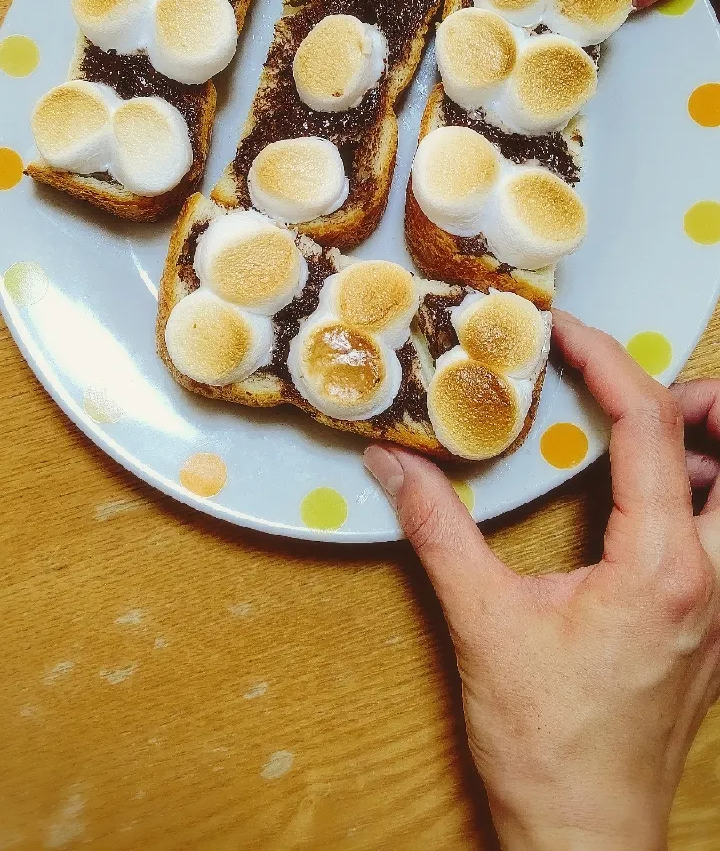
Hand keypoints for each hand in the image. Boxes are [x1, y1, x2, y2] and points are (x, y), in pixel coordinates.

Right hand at [364, 311, 719, 850]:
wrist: (589, 839)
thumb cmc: (549, 745)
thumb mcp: (483, 625)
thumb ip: (439, 531)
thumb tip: (393, 467)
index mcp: (662, 568)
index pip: (652, 426)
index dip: (608, 361)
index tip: (565, 333)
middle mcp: (711, 581)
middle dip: (706, 401)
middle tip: (641, 384)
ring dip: (707, 451)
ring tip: (644, 434)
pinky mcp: (715, 631)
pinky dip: (701, 498)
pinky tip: (644, 508)